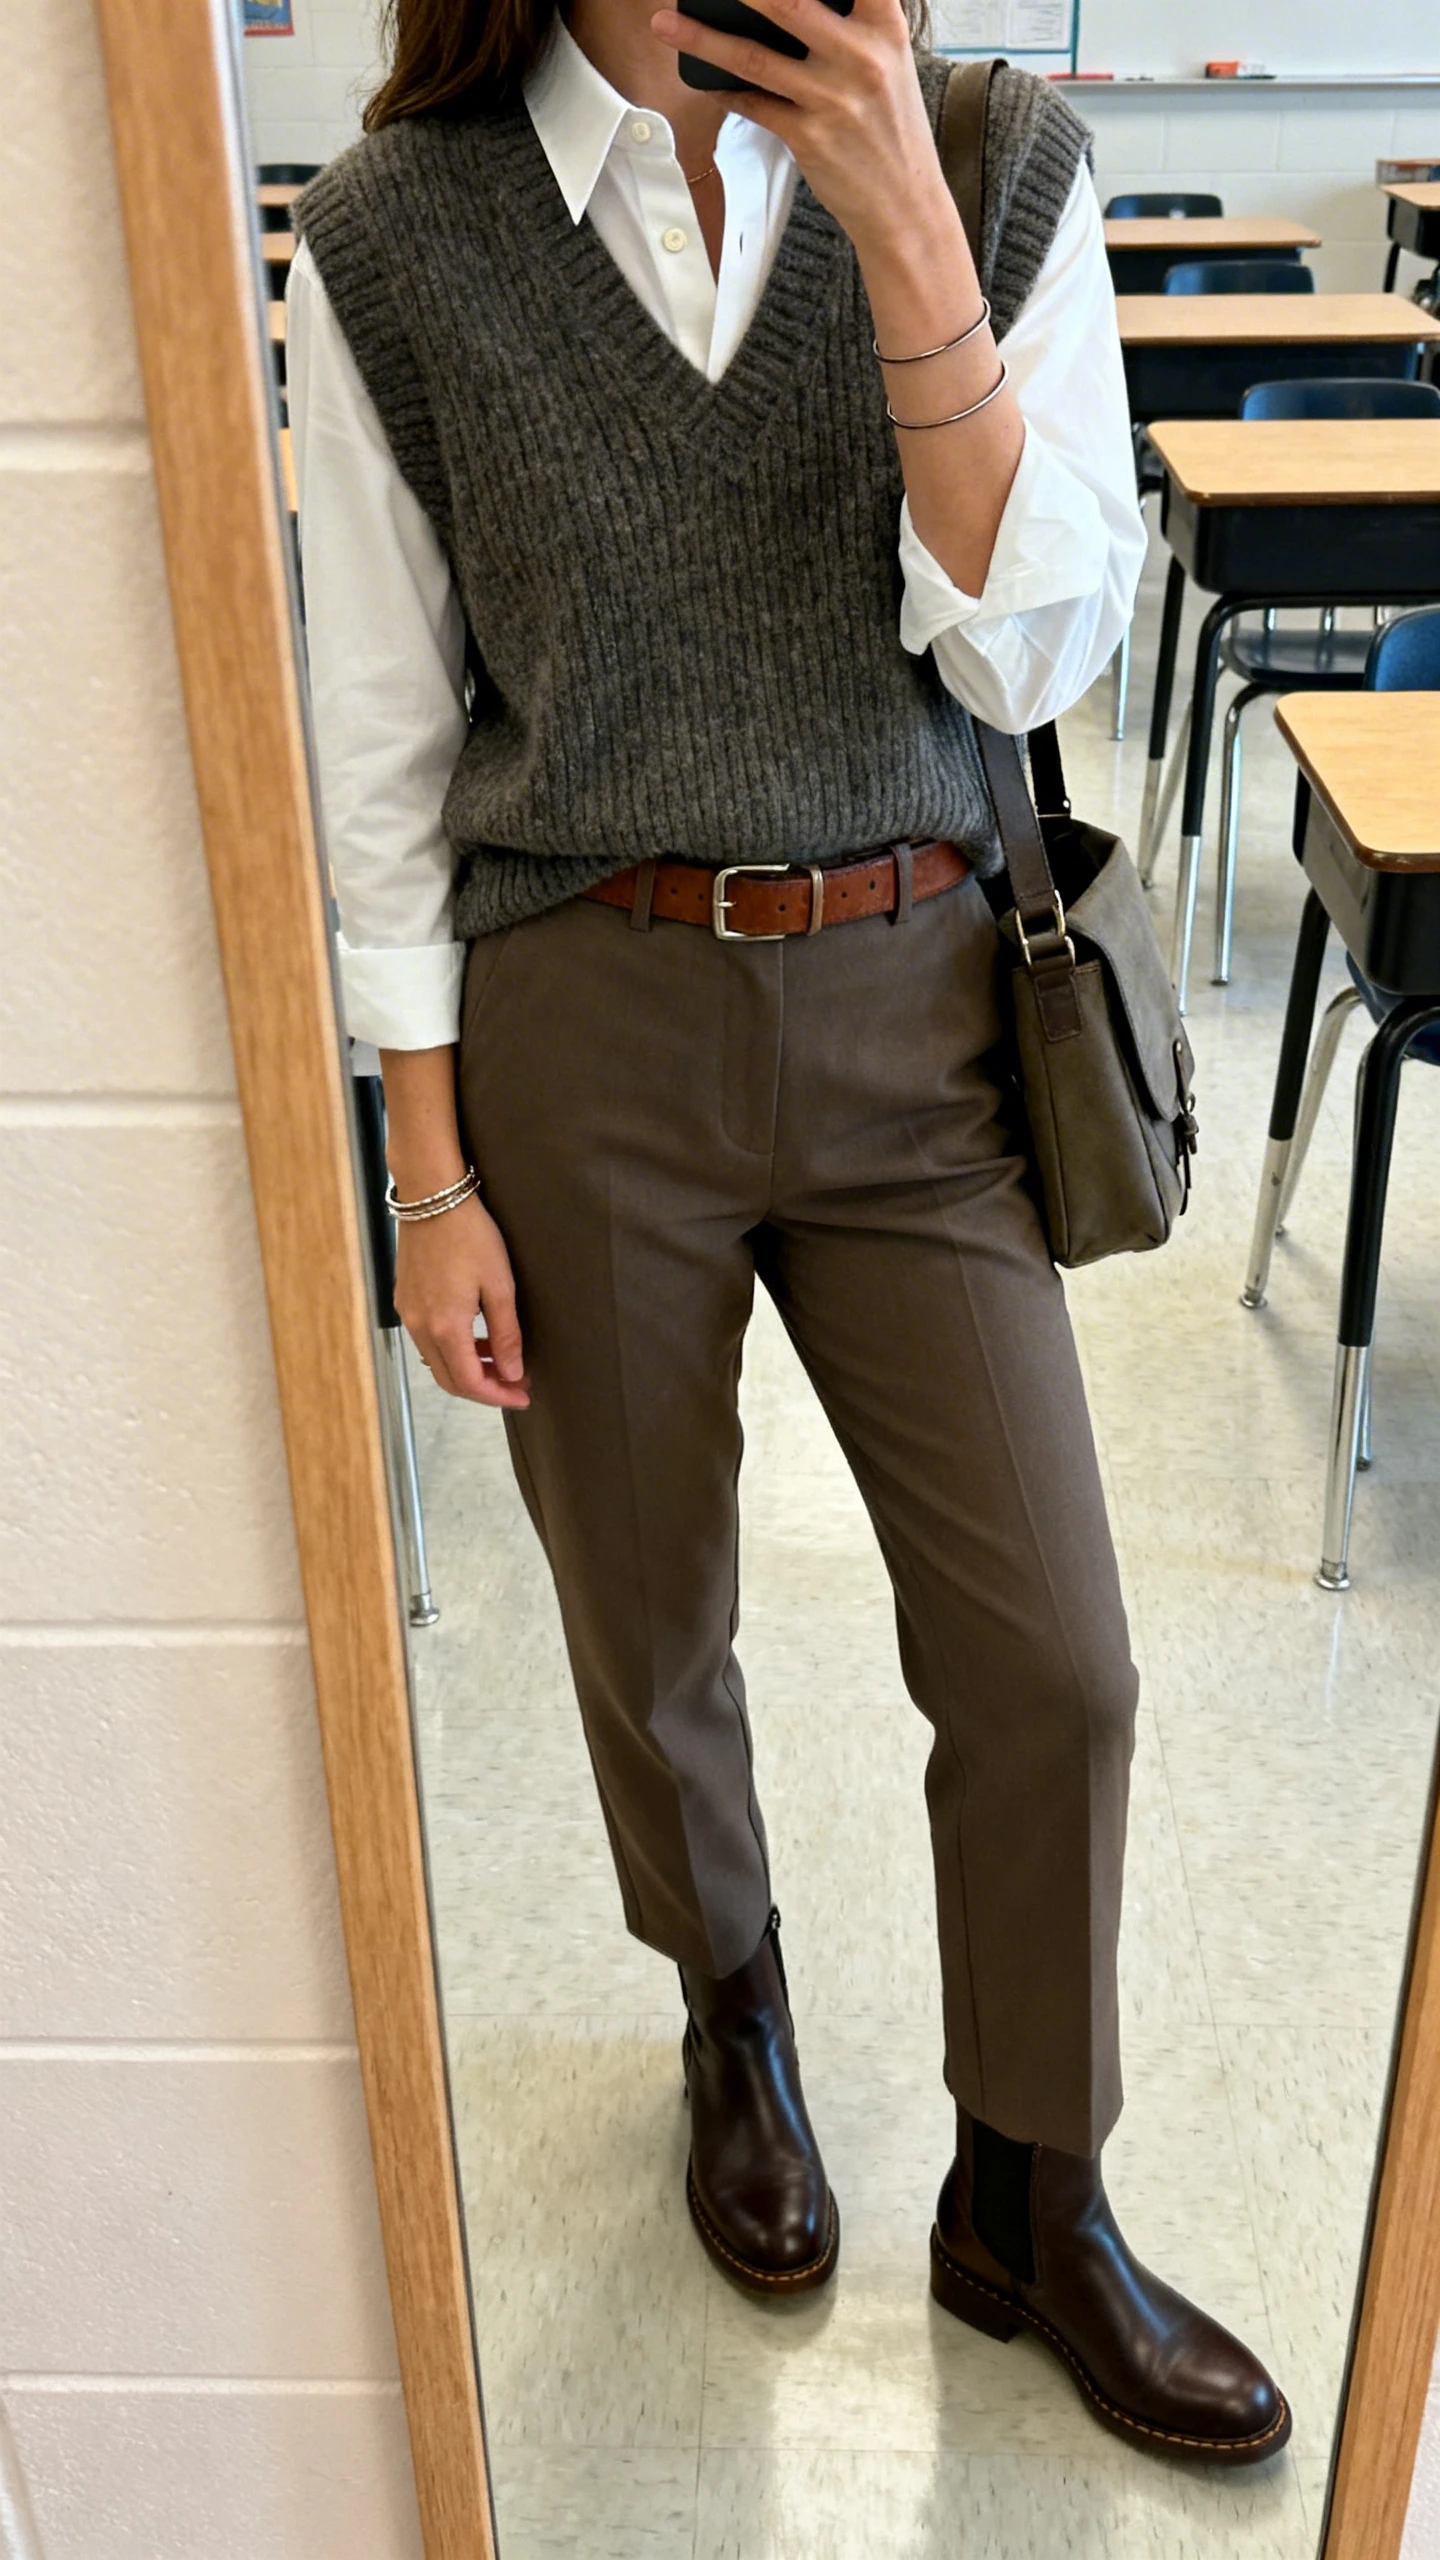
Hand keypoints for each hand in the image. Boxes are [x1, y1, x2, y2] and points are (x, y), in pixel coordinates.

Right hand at [393, 1193, 530, 1409]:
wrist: (432, 1197)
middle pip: (449, 1380)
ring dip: (468, 1368)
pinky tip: (475, 1336)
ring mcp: (409, 1314)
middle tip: (515, 1384)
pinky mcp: (405, 1300)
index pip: (470, 1383)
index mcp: (445, 1326)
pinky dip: (452, 1348)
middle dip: (484, 1388)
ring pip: (437, 1361)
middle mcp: (420, 1326)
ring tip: (500, 1359)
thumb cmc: (470, 1235)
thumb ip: (505, 1334)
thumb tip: (513, 1372)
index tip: (523, 1395)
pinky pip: (427, 1340)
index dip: (499, 1396)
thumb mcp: (499, 1285)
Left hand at [650, 0, 953, 255]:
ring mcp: (832, 98)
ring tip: (666, 23)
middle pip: (787, 3)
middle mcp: (860, 57)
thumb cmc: (893, 131)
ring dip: (702, 39)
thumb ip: (853, 27)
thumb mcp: (890, 63)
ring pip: (753, 56)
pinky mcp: (808, 137)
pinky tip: (704, 77)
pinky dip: (724, 89)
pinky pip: (752, 104)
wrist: (905, 205)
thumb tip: (789, 8)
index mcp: (884, 28)